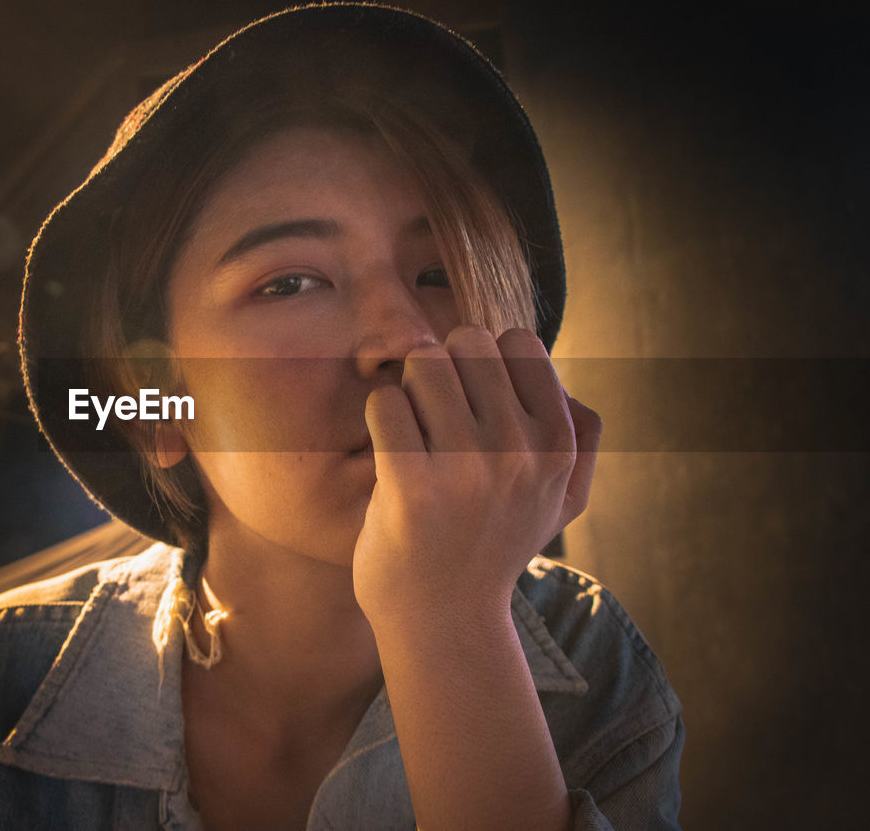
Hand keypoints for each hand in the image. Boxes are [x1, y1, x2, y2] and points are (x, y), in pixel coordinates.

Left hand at [352, 325, 601, 626]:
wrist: (444, 621)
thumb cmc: (494, 547)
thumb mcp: (564, 501)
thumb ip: (583, 438)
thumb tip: (570, 382)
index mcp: (558, 444)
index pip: (519, 342)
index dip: (488, 359)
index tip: (474, 399)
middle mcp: (519, 451)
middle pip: (467, 342)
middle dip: (444, 368)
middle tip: (437, 415)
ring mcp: (466, 468)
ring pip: (424, 364)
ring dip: (410, 390)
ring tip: (414, 432)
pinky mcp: (411, 485)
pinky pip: (385, 403)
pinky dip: (381, 417)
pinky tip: (390, 451)